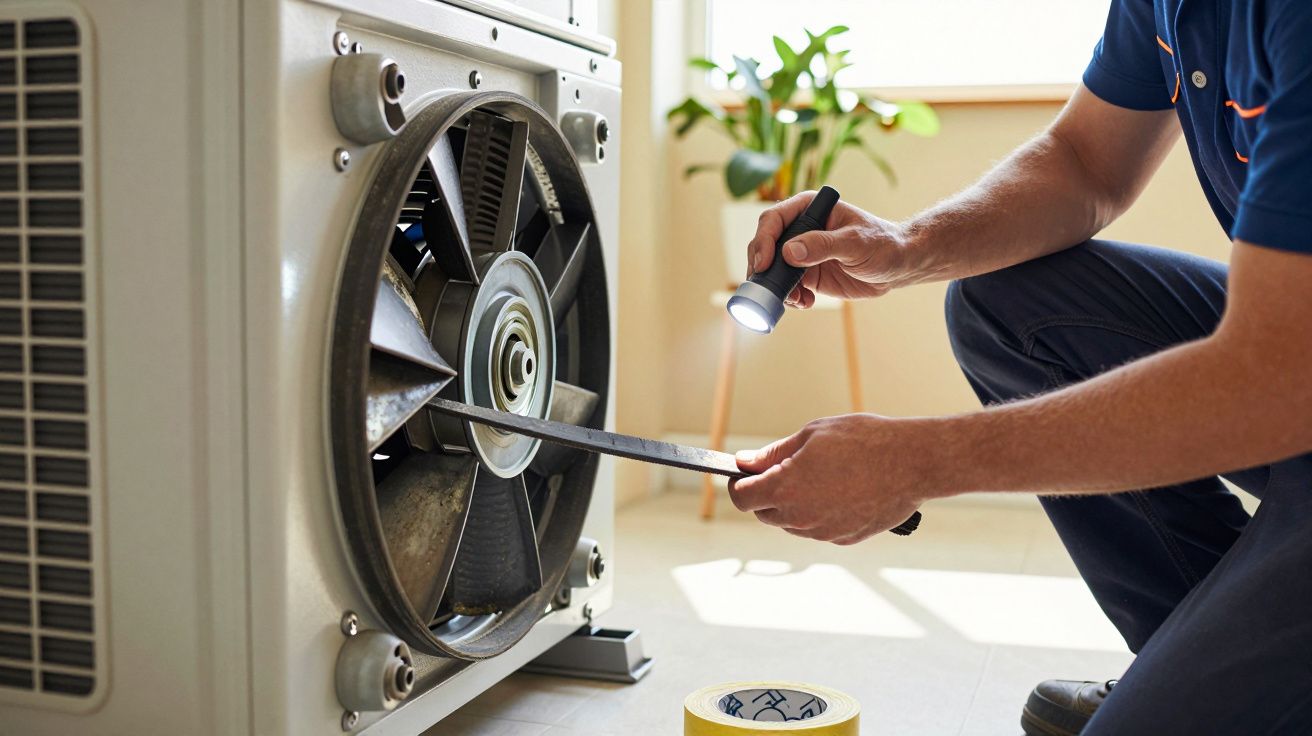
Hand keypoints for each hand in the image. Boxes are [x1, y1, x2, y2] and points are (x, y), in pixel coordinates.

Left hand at [726, 414, 934, 543]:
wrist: (913, 462)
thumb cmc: (863, 441)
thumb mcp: (812, 436)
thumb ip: (773, 454)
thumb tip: (744, 462)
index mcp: (785, 489)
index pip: (742, 498)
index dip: (739, 484)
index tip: (744, 473)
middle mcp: (800, 517)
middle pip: (764, 513)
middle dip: (767, 493)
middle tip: (786, 468)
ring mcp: (822, 532)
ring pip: (792, 522)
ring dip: (794, 503)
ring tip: (822, 475)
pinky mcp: (844, 539)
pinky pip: (819, 528)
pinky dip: (820, 512)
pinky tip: (841, 489)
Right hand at [747, 191, 911, 307]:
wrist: (897, 265)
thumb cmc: (882, 244)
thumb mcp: (855, 243)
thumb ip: (823, 245)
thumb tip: (789, 252)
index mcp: (810, 210)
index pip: (773, 220)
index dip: (763, 241)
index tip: (765, 263)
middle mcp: (800, 230)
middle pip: (765, 245)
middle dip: (762, 268)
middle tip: (767, 287)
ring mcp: (801, 253)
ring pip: (772, 269)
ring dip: (775, 287)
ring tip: (794, 299)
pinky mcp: (807, 275)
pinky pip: (787, 287)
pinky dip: (790, 298)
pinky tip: (805, 303)